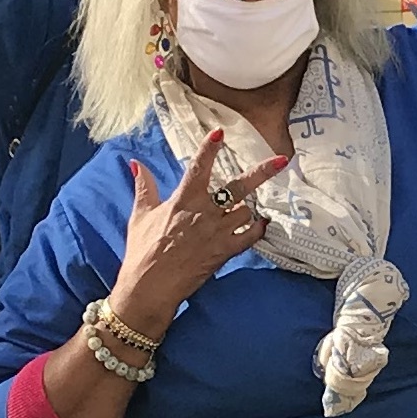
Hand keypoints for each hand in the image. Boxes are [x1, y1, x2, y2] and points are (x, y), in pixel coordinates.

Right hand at [106, 130, 288, 338]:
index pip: (198, 167)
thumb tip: (135, 163)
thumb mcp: (139, 215)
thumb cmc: (142, 250)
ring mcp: (217, 232)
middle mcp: (204, 212)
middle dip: (261, 172)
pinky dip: (258, 230)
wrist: (150, 285)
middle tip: (281, 160)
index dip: (209, 149)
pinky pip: (250, 237)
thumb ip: (143, 186)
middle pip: (238, 187)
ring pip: (245, 212)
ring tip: (240, 211)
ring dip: (247, 209)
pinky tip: (262, 225)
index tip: (220, 132)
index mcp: (183, 200)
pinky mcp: (224, 252)